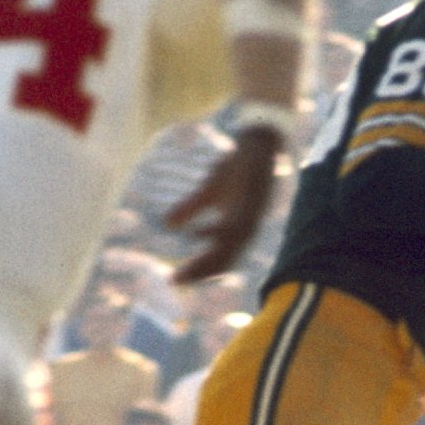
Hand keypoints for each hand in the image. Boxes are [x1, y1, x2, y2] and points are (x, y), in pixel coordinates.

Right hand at [163, 126, 283, 285]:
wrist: (256, 144)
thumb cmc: (235, 169)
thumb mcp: (207, 190)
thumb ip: (190, 208)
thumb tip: (168, 224)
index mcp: (238, 228)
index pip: (222, 258)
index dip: (201, 271)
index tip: (177, 279)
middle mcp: (247, 226)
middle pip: (226, 258)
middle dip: (200, 271)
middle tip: (177, 280)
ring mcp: (251, 214)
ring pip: (230, 245)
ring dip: (207, 259)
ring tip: (186, 268)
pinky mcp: (252, 199)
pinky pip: (236, 222)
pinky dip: (217, 232)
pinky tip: (199, 235)